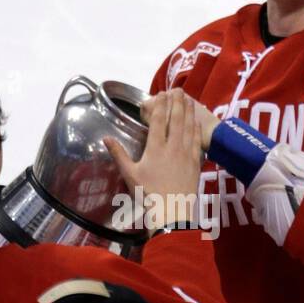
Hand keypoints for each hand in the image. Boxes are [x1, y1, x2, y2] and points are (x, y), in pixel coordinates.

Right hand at [105, 89, 200, 228]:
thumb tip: (105, 138)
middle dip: (177, 102)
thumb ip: (119, 154)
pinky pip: (198, 140)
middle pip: (177, 118)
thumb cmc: (148, 195)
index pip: (159, 120)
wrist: (172, 213)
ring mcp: (187, 154)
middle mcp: (173, 146)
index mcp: (155, 148)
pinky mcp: (196, 162)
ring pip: (189, 126)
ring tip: (188, 99)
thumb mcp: (130, 174)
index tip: (161, 93)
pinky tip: (197, 122)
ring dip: (189, 111)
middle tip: (178, 89)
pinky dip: (197, 128)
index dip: (160, 104)